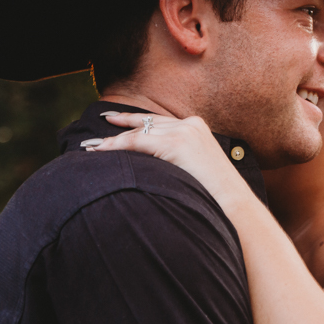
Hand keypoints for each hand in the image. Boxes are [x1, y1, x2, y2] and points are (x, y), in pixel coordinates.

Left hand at [85, 113, 252, 207]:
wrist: (232, 203)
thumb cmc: (214, 194)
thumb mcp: (196, 167)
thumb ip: (178, 158)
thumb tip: (155, 163)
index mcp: (197, 127)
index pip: (158, 121)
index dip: (134, 121)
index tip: (114, 121)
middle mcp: (190, 124)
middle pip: (146, 123)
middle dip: (119, 127)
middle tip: (97, 130)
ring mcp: (184, 132)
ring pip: (138, 132)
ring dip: (113, 141)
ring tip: (92, 147)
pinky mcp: (177, 143)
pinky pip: (138, 142)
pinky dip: (117, 146)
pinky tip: (101, 151)